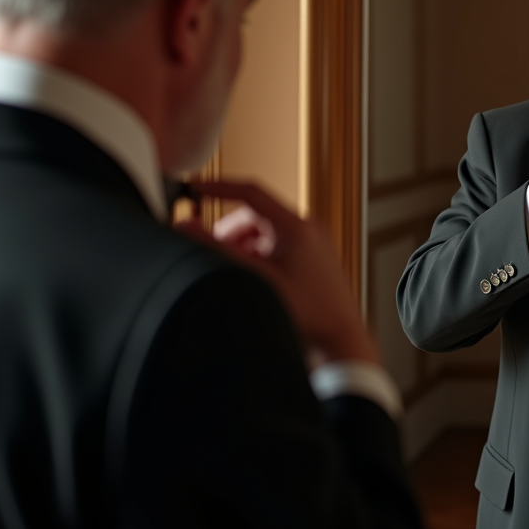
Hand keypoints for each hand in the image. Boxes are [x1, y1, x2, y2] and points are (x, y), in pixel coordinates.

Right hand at [174, 180, 379, 367]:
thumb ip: (218, 250)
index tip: (196, 188)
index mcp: (297, 227)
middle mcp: (308, 230)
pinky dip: (261, 258)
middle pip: (255, 217)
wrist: (339, 340)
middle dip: (232, 234)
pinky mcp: (312, 259)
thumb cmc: (309, 314)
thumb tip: (189, 228)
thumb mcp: (256, 278)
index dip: (219, 188)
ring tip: (243, 275)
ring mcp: (312, 244)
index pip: (250, 193)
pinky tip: (259, 282)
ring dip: (246, 249)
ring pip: (264, 234)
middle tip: (219, 257)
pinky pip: (277, 247)